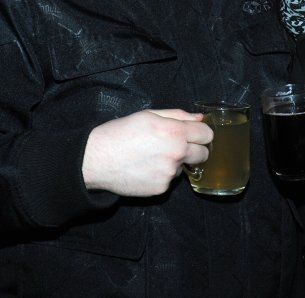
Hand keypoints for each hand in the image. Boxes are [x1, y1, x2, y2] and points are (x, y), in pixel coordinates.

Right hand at [82, 109, 212, 196]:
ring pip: (184, 167)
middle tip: (176, 146)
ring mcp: (169, 174)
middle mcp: (176, 154)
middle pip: (203, 154)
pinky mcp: (161, 188)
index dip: (201, 132)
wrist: (97, 159)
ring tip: (152, 156)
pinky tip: (146, 168)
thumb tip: (199, 118)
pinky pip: (169, 180)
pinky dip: (162, 174)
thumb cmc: (120, 133)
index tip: (194, 133)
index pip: (207, 134)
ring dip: (176, 162)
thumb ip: (178, 115)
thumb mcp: (148, 115)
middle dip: (195, 149)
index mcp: (175, 132)